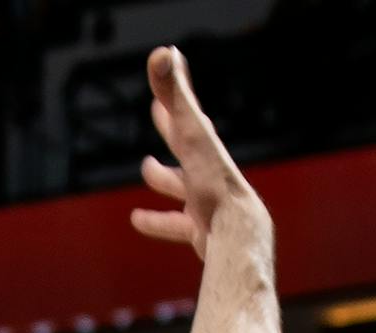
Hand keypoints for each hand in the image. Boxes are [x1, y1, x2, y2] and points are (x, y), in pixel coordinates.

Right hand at [130, 46, 268, 257]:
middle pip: (186, 142)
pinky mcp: (202, 229)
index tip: (168, 61)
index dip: (175, 88)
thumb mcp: (192, 136)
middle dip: (171, 125)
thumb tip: (165, 52)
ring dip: (163, 176)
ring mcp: (207, 200)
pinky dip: (158, 221)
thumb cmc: (216, 184)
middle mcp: (209, 171)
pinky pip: (176, 224)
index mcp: (206, 146)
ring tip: (147, 167)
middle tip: (157, 109)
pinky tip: (138, 219)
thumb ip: (177, 97)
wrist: (238, 236)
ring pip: (181, 184)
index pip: (188, 109)